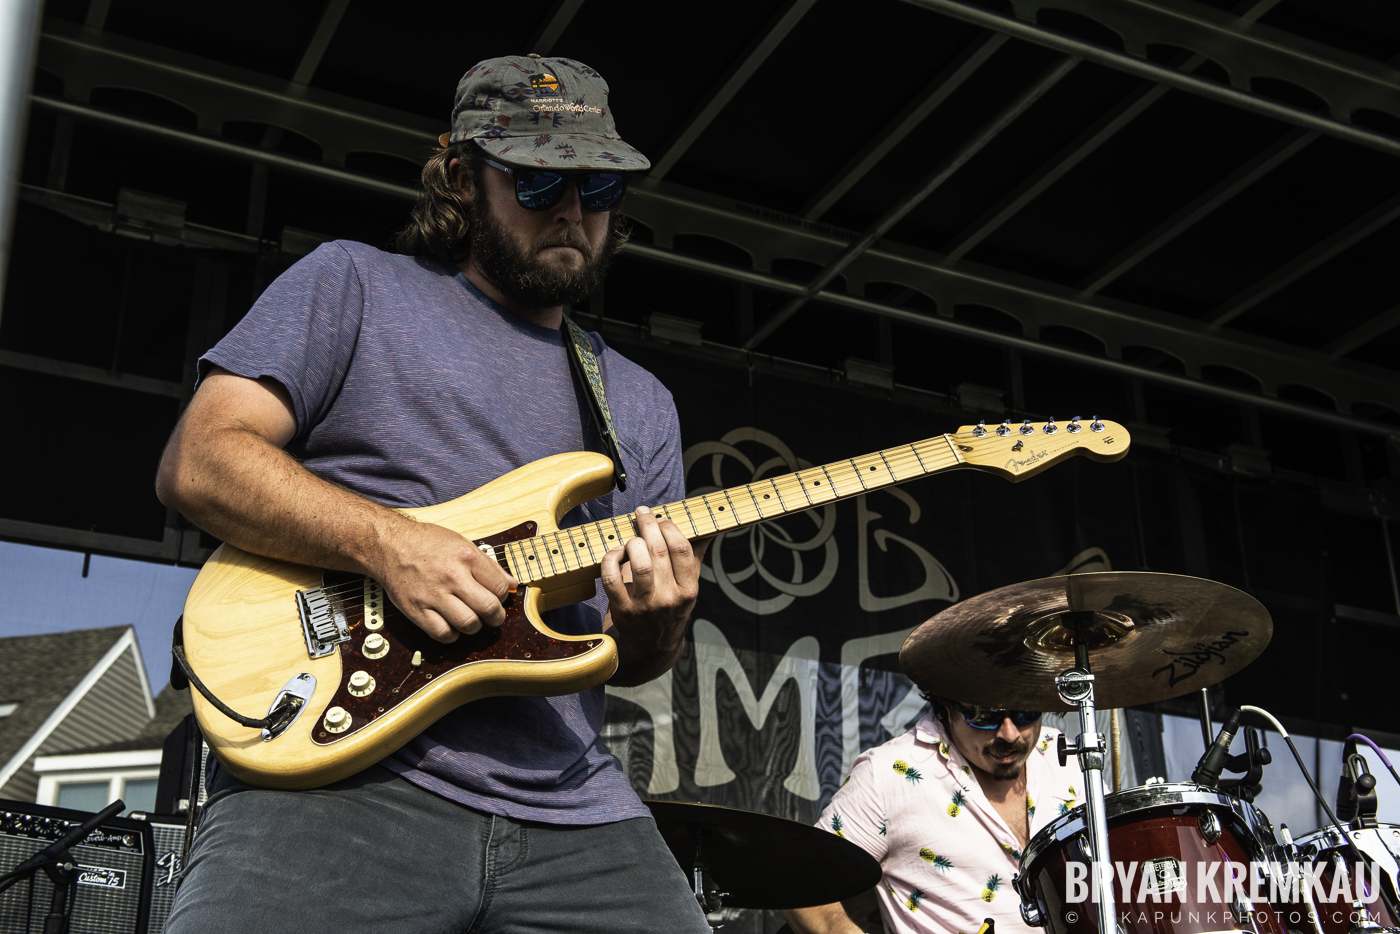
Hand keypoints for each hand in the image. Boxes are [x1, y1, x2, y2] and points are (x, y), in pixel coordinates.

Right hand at [372, 518, 515, 641]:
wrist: (389, 545)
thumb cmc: (426, 543)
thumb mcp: (462, 543)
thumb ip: (488, 564)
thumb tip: (512, 583)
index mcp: (467, 557)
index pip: (501, 587)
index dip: (504, 596)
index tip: (498, 597)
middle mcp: (452, 576)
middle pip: (489, 609)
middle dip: (496, 617)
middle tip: (492, 616)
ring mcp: (433, 595)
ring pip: (469, 624)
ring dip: (475, 627)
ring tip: (471, 619)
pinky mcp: (416, 610)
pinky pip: (443, 634)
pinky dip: (452, 635)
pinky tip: (452, 625)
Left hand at [600, 505, 706, 683]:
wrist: (651, 650)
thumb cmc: (669, 611)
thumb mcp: (687, 589)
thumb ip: (694, 558)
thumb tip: (706, 529)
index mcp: (688, 590)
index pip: (682, 549)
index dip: (669, 527)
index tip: (660, 518)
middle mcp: (669, 598)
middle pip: (659, 551)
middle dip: (648, 525)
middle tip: (641, 513)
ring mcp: (645, 606)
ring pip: (638, 563)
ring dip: (631, 543)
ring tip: (631, 539)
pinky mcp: (623, 611)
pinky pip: (611, 577)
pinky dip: (610, 559)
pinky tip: (615, 554)